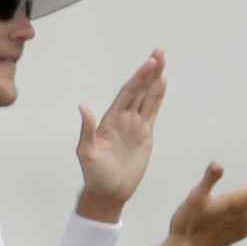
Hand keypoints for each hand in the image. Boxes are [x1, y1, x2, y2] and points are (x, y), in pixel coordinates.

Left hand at [75, 49, 166, 220]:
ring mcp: (135, 126)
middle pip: (140, 90)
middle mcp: (124, 118)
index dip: (139, 78)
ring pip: (147, 97)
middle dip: (149, 71)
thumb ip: (87, 129)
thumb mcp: (86, 152)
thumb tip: (83, 107)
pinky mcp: (145, 136)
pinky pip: (152, 112)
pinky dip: (158, 98)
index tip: (149, 63)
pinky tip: (163, 85)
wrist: (108, 192)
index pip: (128, 93)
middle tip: (159, 53)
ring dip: (155, 80)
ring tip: (162, 62)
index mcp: (110, 119)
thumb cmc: (95, 174)